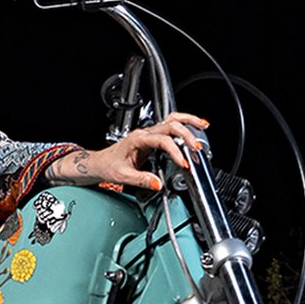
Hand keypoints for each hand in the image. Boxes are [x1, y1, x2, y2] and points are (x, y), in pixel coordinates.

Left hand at [50, 112, 209, 191]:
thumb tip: (158, 184)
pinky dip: (184, 124)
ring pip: (171, 119)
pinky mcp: (153, 137)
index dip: (175, 151)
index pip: (162, 141)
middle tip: (197, 147)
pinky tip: (194, 127)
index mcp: (138, 140)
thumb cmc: (109, 166)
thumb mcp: (123, 176)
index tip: (183, 163)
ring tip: (203, 125)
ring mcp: (149, 133)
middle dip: (186, 134)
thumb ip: (142, 180)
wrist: (100, 163)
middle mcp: (145, 133)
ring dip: (188, 121)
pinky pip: (171, 125)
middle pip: (170, 125)